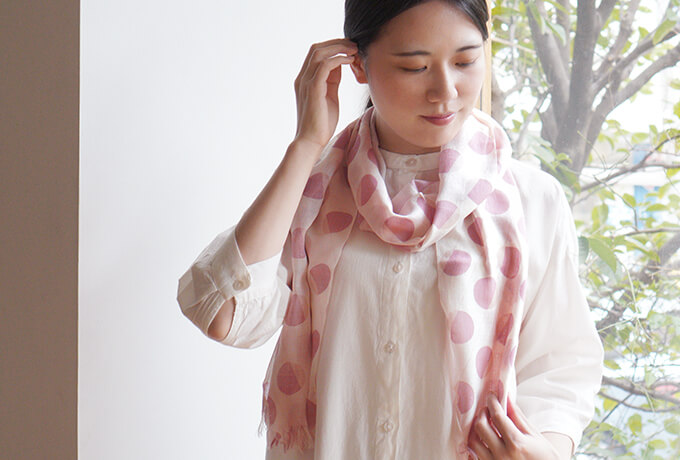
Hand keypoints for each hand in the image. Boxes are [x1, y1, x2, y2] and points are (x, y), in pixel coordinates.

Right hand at [293, 39, 357, 153]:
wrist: (312, 141)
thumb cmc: (322, 123)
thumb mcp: (330, 95)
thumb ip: (332, 80)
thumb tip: (341, 65)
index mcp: (305, 80)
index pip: (316, 54)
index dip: (333, 47)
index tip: (350, 48)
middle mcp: (302, 78)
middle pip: (316, 48)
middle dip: (336, 43)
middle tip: (354, 45)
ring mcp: (306, 82)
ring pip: (319, 53)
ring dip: (338, 48)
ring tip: (354, 50)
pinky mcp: (313, 88)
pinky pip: (325, 65)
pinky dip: (338, 59)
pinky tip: (350, 61)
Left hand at [467, 394, 561, 459]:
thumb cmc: (544, 458)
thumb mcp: (535, 437)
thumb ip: (518, 417)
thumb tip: (507, 397)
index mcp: (516, 443)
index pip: (497, 416)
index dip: (492, 403)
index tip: (491, 396)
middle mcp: (502, 455)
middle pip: (481, 427)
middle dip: (483, 414)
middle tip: (488, 410)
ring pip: (473, 441)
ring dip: (477, 429)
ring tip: (486, 424)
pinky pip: (475, 454)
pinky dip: (477, 443)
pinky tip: (484, 438)